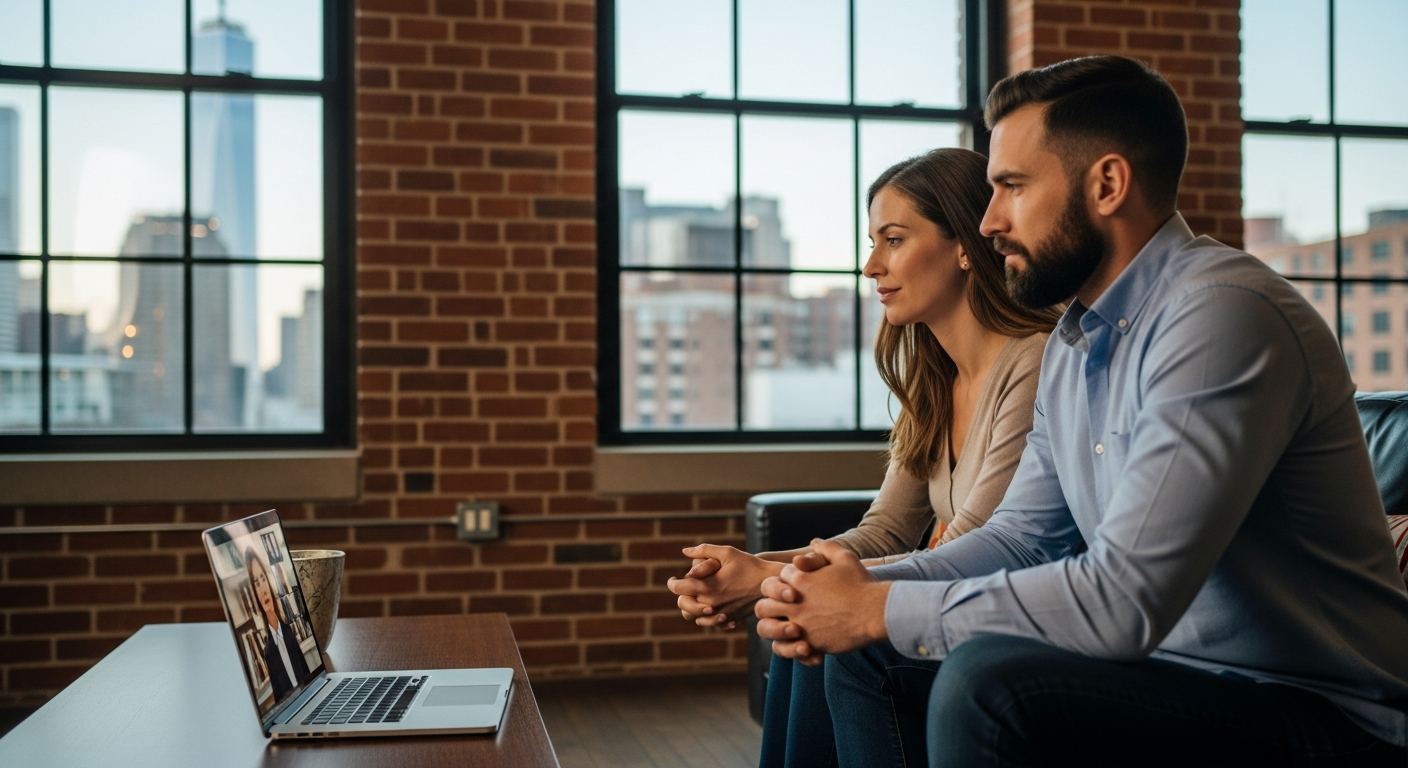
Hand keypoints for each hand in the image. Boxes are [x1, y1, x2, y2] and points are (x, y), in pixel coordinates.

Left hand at [667, 544, 782, 629]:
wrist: (772, 585)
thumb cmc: (750, 565)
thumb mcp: (727, 552)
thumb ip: (704, 550)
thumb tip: (685, 551)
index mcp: (708, 586)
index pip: (678, 589)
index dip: (672, 583)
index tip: (673, 579)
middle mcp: (711, 603)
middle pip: (683, 605)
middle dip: (681, 595)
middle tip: (684, 587)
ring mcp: (720, 614)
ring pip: (694, 617)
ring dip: (693, 607)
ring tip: (697, 596)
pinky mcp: (729, 620)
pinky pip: (709, 622)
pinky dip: (707, 615)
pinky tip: (712, 605)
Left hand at [755, 539, 890, 664]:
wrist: (876, 612)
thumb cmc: (861, 584)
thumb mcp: (844, 558)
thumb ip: (825, 548)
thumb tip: (814, 542)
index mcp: (799, 579)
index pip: (774, 580)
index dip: (782, 585)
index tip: (794, 590)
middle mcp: (794, 602)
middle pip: (763, 604)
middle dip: (769, 605)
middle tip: (784, 609)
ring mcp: (800, 624)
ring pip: (766, 628)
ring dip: (772, 628)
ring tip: (787, 627)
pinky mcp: (809, 643)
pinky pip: (784, 649)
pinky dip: (788, 648)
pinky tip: (801, 643)